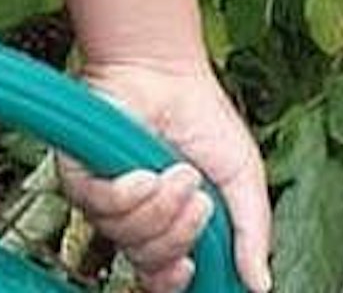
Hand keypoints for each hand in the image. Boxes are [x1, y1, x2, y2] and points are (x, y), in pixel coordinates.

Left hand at [65, 58, 271, 292]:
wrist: (165, 71)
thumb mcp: (243, 178)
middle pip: (148, 263)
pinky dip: (127, 195)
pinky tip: (144, 174)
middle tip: (197, 196)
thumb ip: (252, 232)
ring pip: (125, 238)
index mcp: (172, 226)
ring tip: (176, 171)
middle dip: (178, 233)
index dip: (172, 279)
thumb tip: (260, 285)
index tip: (190, 266)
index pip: (162, 274)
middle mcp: (137, 219)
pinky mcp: (82, 176)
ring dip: (158, 208)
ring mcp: (108, 200)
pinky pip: (100, 207)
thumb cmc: (202, 118)